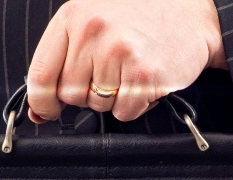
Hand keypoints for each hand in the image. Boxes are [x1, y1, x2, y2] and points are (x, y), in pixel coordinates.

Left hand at [26, 0, 227, 123]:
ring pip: (98, 105)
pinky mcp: (144, 75)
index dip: (42, 101)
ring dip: (113, 99)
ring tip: (129, 73)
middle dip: (87, 94)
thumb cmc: (142, 19)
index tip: (47, 110)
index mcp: (74, 17)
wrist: (192, 15)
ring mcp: (119, 54)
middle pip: (71, 95)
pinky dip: (134, 104)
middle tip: (108, 76)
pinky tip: (144, 81)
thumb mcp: (94, 22)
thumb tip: (39, 109)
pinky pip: (124, 111)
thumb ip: (64, 58)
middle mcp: (93, 33)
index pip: (41, 74)